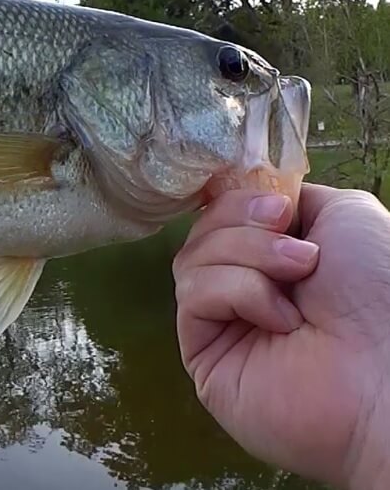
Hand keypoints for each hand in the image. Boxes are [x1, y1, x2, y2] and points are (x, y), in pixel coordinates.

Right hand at [172, 183, 388, 489]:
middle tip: (297, 249)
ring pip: (192, 259)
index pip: (226, 213)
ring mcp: (222, 322)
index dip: (239, 199)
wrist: (386, 366)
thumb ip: (291, 195)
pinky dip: (236, 292)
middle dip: (244, 224)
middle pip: (203, 231)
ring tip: (295, 276)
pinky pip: (193, 295)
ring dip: (246, 254)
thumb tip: (252, 201)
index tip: (277, 204)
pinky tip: (280, 319)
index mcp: (277, 255)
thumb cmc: (379, 289)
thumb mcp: (345, 214)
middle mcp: (246, 287)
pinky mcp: (202, 354)